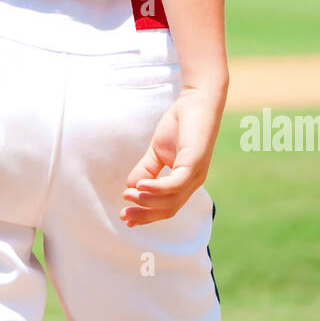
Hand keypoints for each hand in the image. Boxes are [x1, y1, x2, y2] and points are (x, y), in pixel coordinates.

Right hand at [120, 85, 224, 226]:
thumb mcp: (157, 152)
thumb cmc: (180, 125)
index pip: (166, 207)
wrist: (196, 101)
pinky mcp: (194, 162)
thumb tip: (130, 188)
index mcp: (185, 182)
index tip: (125, 219)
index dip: (146, 216)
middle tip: (123, 214)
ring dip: (148, 202)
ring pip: (172, 200)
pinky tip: (140, 186)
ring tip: (129, 196)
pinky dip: (157, 188)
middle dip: (144, 215)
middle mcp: (193, 182)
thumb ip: (146, 170)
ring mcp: (195, 174)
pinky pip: (176, 183)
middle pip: (168, 209)